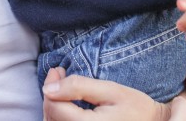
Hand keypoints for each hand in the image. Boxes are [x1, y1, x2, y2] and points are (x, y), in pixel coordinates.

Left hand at [41, 65, 185, 120]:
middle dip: (51, 95)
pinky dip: (60, 117)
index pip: (54, 108)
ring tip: (63, 89)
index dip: (51, 85)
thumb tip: (49, 86)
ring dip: (53, 106)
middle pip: (50, 117)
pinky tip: (67, 106)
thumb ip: (78, 87)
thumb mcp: (111, 90)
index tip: (58, 69)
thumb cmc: (136, 108)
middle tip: (59, 74)